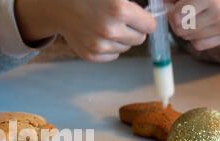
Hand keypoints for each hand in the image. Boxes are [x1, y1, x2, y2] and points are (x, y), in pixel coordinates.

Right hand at [15, 0, 155, 61]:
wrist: (59, 6)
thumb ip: (134, 3)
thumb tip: (160, 10)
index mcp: (119, 9)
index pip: (149, 25)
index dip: (144, 19)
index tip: (137, 15)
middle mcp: (109, 30)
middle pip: (139, 39)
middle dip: (134, 29)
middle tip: (121, 20)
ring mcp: (98, 45)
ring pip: (125, 49)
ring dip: (121, 38)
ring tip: (107, 25)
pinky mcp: (89, 55)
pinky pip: (112, 57)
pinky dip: (109, 48)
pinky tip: (99, 35)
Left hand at [166, 0, 219, 50]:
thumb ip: (170, 1)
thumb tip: (158, 9)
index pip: (176, 18)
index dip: (171, 14)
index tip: (176, 7)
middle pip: (181, 30)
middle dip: (178, 24)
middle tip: (184, 14)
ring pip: (189, 38)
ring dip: (186, 31)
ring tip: (195, 18)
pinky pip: (199, 45)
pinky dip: (196, 38)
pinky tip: (202, 26)